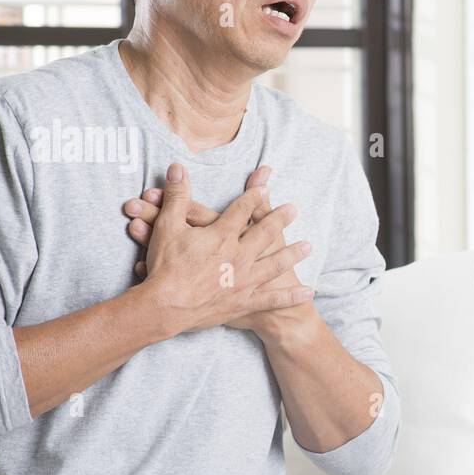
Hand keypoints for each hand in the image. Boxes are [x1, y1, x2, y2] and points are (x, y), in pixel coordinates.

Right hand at [133, 162, 312, 337]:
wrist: (165, 306)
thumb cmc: (164, 266)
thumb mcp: (167, 226)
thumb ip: (176, 196)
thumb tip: (177, 168)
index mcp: (222, 236)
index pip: (242, 210)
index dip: (254, 197)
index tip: (265, 187)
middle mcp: (239, 256)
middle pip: (265, 233)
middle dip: (281, 219)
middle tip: (294, 210)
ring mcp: (245, 281)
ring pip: (275, 264)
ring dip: (293, 253)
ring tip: (309, 246)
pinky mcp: (244, 303)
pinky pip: (273, 300)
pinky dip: (291, 297)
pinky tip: (309, 292)